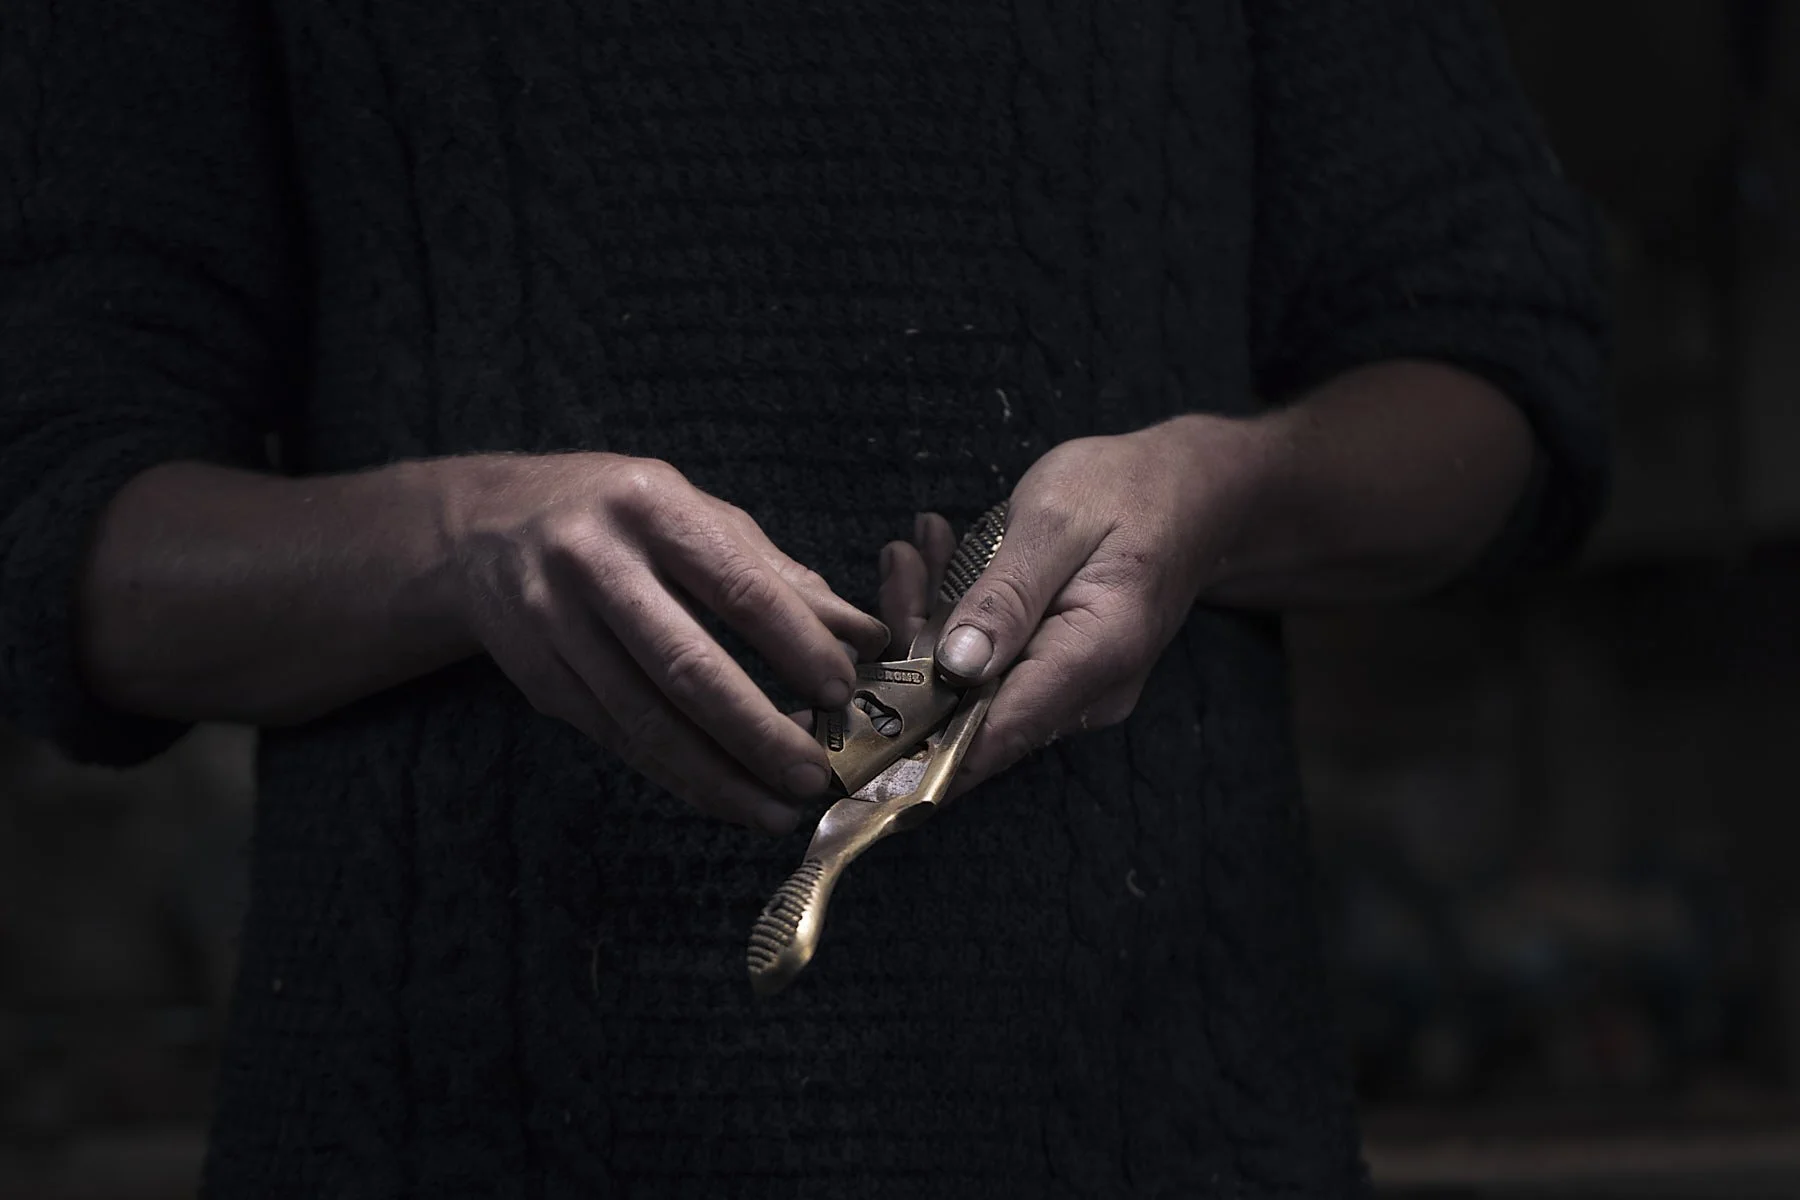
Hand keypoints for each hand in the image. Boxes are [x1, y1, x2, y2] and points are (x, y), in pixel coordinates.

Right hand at [438, 453, 888, 832]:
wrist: (487, 528)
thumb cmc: (624, 518)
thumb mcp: (699, 516)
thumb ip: (781, 577)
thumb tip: (865, 636)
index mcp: (652, 508)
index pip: (736, 587)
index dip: (794, 646)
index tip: (842, 691)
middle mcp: (594, 563)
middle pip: (685, 665)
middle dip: (757, 731)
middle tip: (813, 776)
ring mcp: (555, 624)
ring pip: (645, 719)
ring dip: (717, 775)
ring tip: (777, 810)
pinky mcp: (539, 679)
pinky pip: (617, 738)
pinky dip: (675, 775)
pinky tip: (723, 796)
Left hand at [878, 417, 1259, 794]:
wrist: (1195, 490)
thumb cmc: (1130, 490)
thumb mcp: (1057, 520)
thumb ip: (1007, 594)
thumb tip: (955, 667)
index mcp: (1094, 656)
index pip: (994, 734)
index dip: (917, 746)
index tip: (854, 730)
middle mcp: (1085, 693)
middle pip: (969, 709)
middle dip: (912, 648)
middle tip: (900, 563)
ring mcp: (1071, 688)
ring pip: (969, 684)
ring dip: (930, 618)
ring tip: (919, 545)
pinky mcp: (1054, 671)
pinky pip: (987, 663)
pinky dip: (955, 614)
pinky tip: (941, 555)